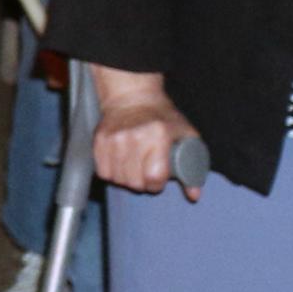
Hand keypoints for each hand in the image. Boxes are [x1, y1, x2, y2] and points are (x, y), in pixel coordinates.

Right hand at [92, 77, 203, 196]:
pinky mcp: (99, 140)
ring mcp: (113, 138)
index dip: (157, 184)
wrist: (133, 96)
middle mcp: (134, 136)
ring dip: (126, 180)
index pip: (154, 176)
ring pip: (117, 179)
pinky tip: (120, 166)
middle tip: (146, 175)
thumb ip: (194, 165)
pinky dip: (111, 174)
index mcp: (158, 134)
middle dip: (142, 184)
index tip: (158, 180)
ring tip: (133, 170)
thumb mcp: (185, 135)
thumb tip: (194, 195)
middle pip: (134, 181)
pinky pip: (102, 172)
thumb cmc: (162, 117)